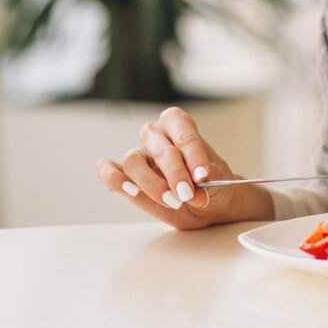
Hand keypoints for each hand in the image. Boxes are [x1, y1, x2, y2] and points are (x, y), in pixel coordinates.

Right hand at [95, 106, 273, 229]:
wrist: (210, 203)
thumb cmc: (213, 184)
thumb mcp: (218, 182)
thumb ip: (207, 183)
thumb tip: (196, 191)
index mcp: (178, 124)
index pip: (182, 131)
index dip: (192, 153)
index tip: (203, 175)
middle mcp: (155, 135)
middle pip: (159, 148)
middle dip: (175, 173)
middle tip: (188, 194)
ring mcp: (138, 155)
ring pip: (133, 161)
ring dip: (152, 184)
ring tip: (173, 202)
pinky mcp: (126, 176)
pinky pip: (109, 171)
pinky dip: (114, 178)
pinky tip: (129, 189)